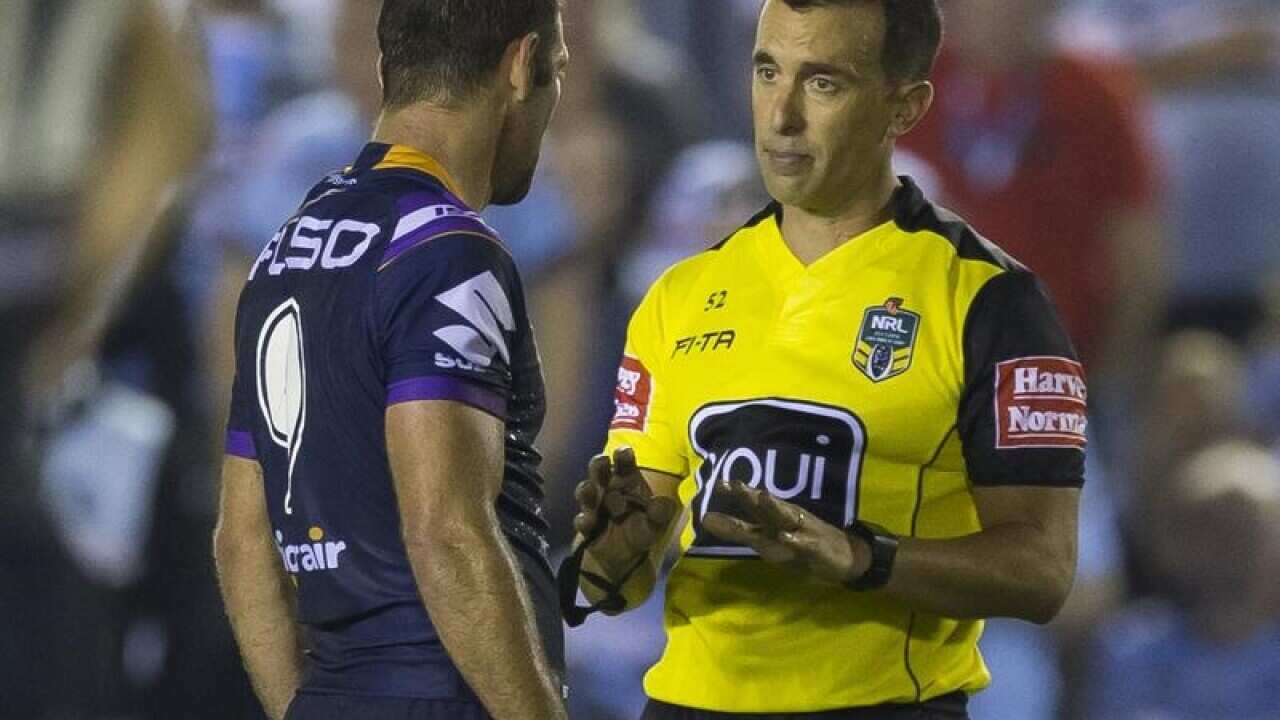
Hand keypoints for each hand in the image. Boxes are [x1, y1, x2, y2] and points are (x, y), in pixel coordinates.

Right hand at [572, 447, 679, 577]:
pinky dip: (584, 520)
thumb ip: (661, 512)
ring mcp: (595, 504)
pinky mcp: (587, 524)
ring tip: (590, 491)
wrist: (627, 555)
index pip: (624, 462)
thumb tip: (660, 503)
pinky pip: (582, 520)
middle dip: (599, 464)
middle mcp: (608, 487)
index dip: (623, 455)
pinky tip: (588, 521)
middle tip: (602, 461)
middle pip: (599, 469)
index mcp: (627, 479)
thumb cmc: (643, 527)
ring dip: (586, 490)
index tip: (624, 453)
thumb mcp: (658, 521)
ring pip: (586, 491)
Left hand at [702, 478, 870, 586]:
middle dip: (751, 496)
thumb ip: (736, 530)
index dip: (735, 494)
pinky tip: (786, 535)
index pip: (751, 504)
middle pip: (766, 506)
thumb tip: (705, 519)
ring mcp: (803, 531)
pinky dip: (796, 538)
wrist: (844, 557)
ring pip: (787, 518)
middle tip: (736, 483)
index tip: (717, 483)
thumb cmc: (800, 544)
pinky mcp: (816, 546)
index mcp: (773, 518)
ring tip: (763, 496)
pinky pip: (805, 542)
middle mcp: (786, 519)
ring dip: (775, 507)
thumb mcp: (765, 541)